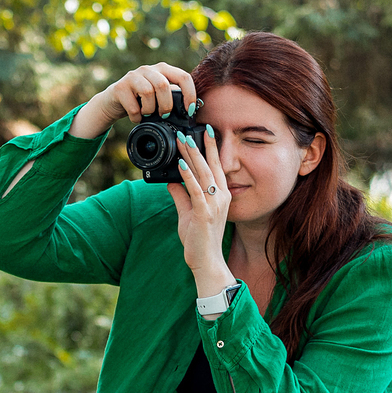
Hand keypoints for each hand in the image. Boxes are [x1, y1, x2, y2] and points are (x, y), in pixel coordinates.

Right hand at [68, 62, 198, 139]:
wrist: (114, 103)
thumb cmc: (142, 101)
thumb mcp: (160, 96)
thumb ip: (174, 97)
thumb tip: (194, 110)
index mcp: (162, 69)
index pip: (183, 76)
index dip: (189, 94)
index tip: (190, 111)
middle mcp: (148, 69)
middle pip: (163, 85)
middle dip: (166, 105)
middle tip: (164, 115)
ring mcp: (132, 76)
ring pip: (148, 92)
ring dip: (150, 110)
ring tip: (147, 114)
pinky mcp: (119, 87)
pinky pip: (133, 105)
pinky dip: (137, 117)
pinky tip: (136, 117)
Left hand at [168, 126, 233, 289]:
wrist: (206, 262)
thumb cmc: (199, 240)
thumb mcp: (188, 213)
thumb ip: (180, 195)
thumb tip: (171, 180)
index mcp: (220, 195)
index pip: (215, 166)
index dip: (209, 148)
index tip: (203, 131)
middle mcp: (221, 197)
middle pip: (210, 165)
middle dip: (198, 146)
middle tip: (187, 130)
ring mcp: (214, 205)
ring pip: (203, 174)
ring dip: (191, 156)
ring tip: (182, 141)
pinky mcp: (205, 214)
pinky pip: (196, 191)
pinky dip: (188, 176)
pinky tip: (180, 165)